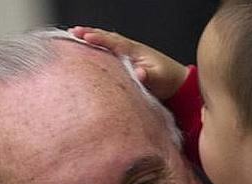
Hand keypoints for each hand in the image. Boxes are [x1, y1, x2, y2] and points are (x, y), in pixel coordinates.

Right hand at [69, 26, 188, 99]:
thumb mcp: (159, 79)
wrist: (178, 83)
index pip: (114, 42)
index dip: (99, 39)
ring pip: (108, 42)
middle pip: (108, 38)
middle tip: (73, 32)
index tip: (85, 37)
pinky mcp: (128, 61)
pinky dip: (99, 46)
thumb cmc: (168, 80)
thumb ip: (148, 76)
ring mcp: (129, 54)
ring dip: (93, 37)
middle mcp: (131, 49)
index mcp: (136, 51)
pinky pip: (110, 50)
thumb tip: (139, 73)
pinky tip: (90, 48)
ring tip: (75, 35)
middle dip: (90, 34)